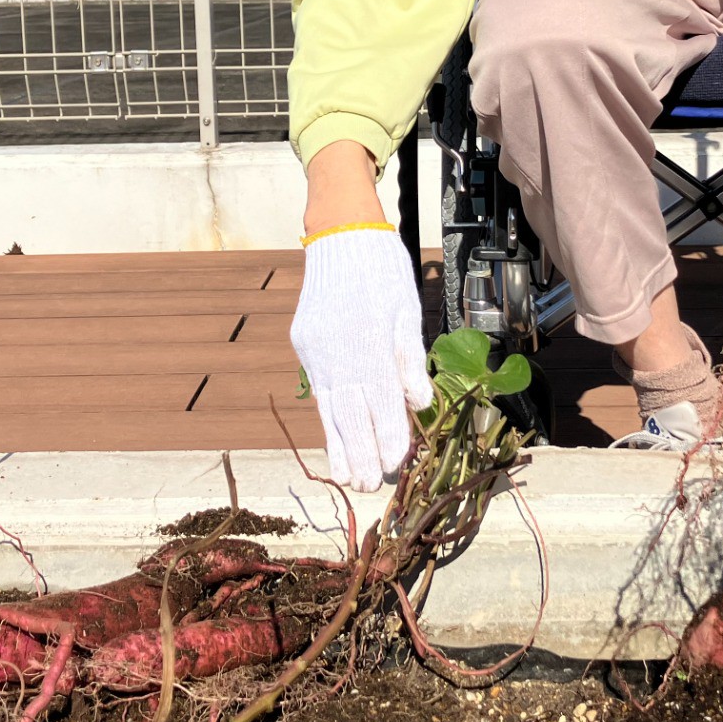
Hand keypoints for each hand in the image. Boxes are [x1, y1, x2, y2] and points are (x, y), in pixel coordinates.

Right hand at [289, 227, 434, 491]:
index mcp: (371, 345)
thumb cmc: (383, 271)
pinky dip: (325, 418)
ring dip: (339, 446)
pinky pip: (318, 389)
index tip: (397, 465)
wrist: (340, 236)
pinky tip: (332, 437)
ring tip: (347, 477)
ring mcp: (317, 350)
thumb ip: (410, 359)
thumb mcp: (408, 311)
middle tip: (372, 486)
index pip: (382, 404)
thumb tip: (418, 404)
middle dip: (363, 454)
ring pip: (329, 409)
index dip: (390, 438)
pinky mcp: (304, 345)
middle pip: (352, 415)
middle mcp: (340, 353)